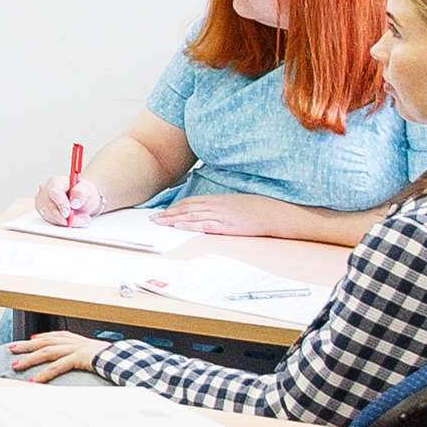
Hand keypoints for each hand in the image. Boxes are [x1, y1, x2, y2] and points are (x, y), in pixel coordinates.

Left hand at [4, 330, 106, 381]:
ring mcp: (77, 348)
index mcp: (80, 340)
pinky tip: (34, 381)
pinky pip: (57, 367)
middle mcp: (76, 342)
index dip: (43, 336)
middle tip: (12, 348)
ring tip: (16, 366)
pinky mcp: (79, 358)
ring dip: (29, 359)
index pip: (57, 336)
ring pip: (47, 352)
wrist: (127, 359)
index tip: (32, 338)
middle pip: (45, 341)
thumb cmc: (116, 359)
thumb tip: (86, 363)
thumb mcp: (100, 356)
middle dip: (27, 345)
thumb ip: (89, 358)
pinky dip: (44, 374)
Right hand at [31, 174, 97, 225]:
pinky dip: (59, 222)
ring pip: (47, 214)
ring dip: (62, 220)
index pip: (54, 192)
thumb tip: (74, 202)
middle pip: (48, 205)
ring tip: (77, 219)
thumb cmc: (84, 193)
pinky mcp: (41, 210)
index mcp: (56, 181)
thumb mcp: (89, 190)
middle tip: (74, 221)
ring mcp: (41, 200)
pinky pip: (48, 220)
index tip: (68, 213)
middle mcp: (45, 189)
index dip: (61, 203)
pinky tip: (68, 220)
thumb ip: (81, 193)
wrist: (82, 201)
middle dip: (62, 216)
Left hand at [167, 194, 297, 238]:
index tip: (163, 211)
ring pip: (191, 216)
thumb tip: (209, 211)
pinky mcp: (226, 226)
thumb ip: (220, 206)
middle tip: (152, 218)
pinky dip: (189, 225)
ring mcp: (220, 215)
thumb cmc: (257, 209)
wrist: (273, 213)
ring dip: (173, 220)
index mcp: (218, 199)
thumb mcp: (235, 204)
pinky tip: (178, 226)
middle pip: (186, 209)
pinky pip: (204, 225)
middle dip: (168, 214)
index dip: (175, 207)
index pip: (190, 202)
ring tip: (158, 223)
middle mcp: (216, 205)